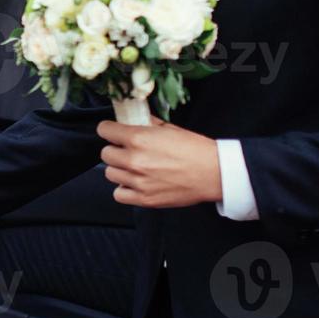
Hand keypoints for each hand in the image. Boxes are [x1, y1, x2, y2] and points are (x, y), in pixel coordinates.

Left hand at [97, 116, 222, 208]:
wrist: (214, 173)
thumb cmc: (195, 149)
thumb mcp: (170, 127)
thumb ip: (147, 124)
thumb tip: (133, 119)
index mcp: (138, 138)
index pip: (104, 130)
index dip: (109, 129)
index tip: (112, 131)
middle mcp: (134, 160)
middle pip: (105, 153)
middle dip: (115, 150)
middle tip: (127, 150)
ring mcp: (138, 181)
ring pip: (110, 173)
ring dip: (119, 169)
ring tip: (133, 167)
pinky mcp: (144, 198)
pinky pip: (118, 194)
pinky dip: (124, 188)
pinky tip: (135, 182)